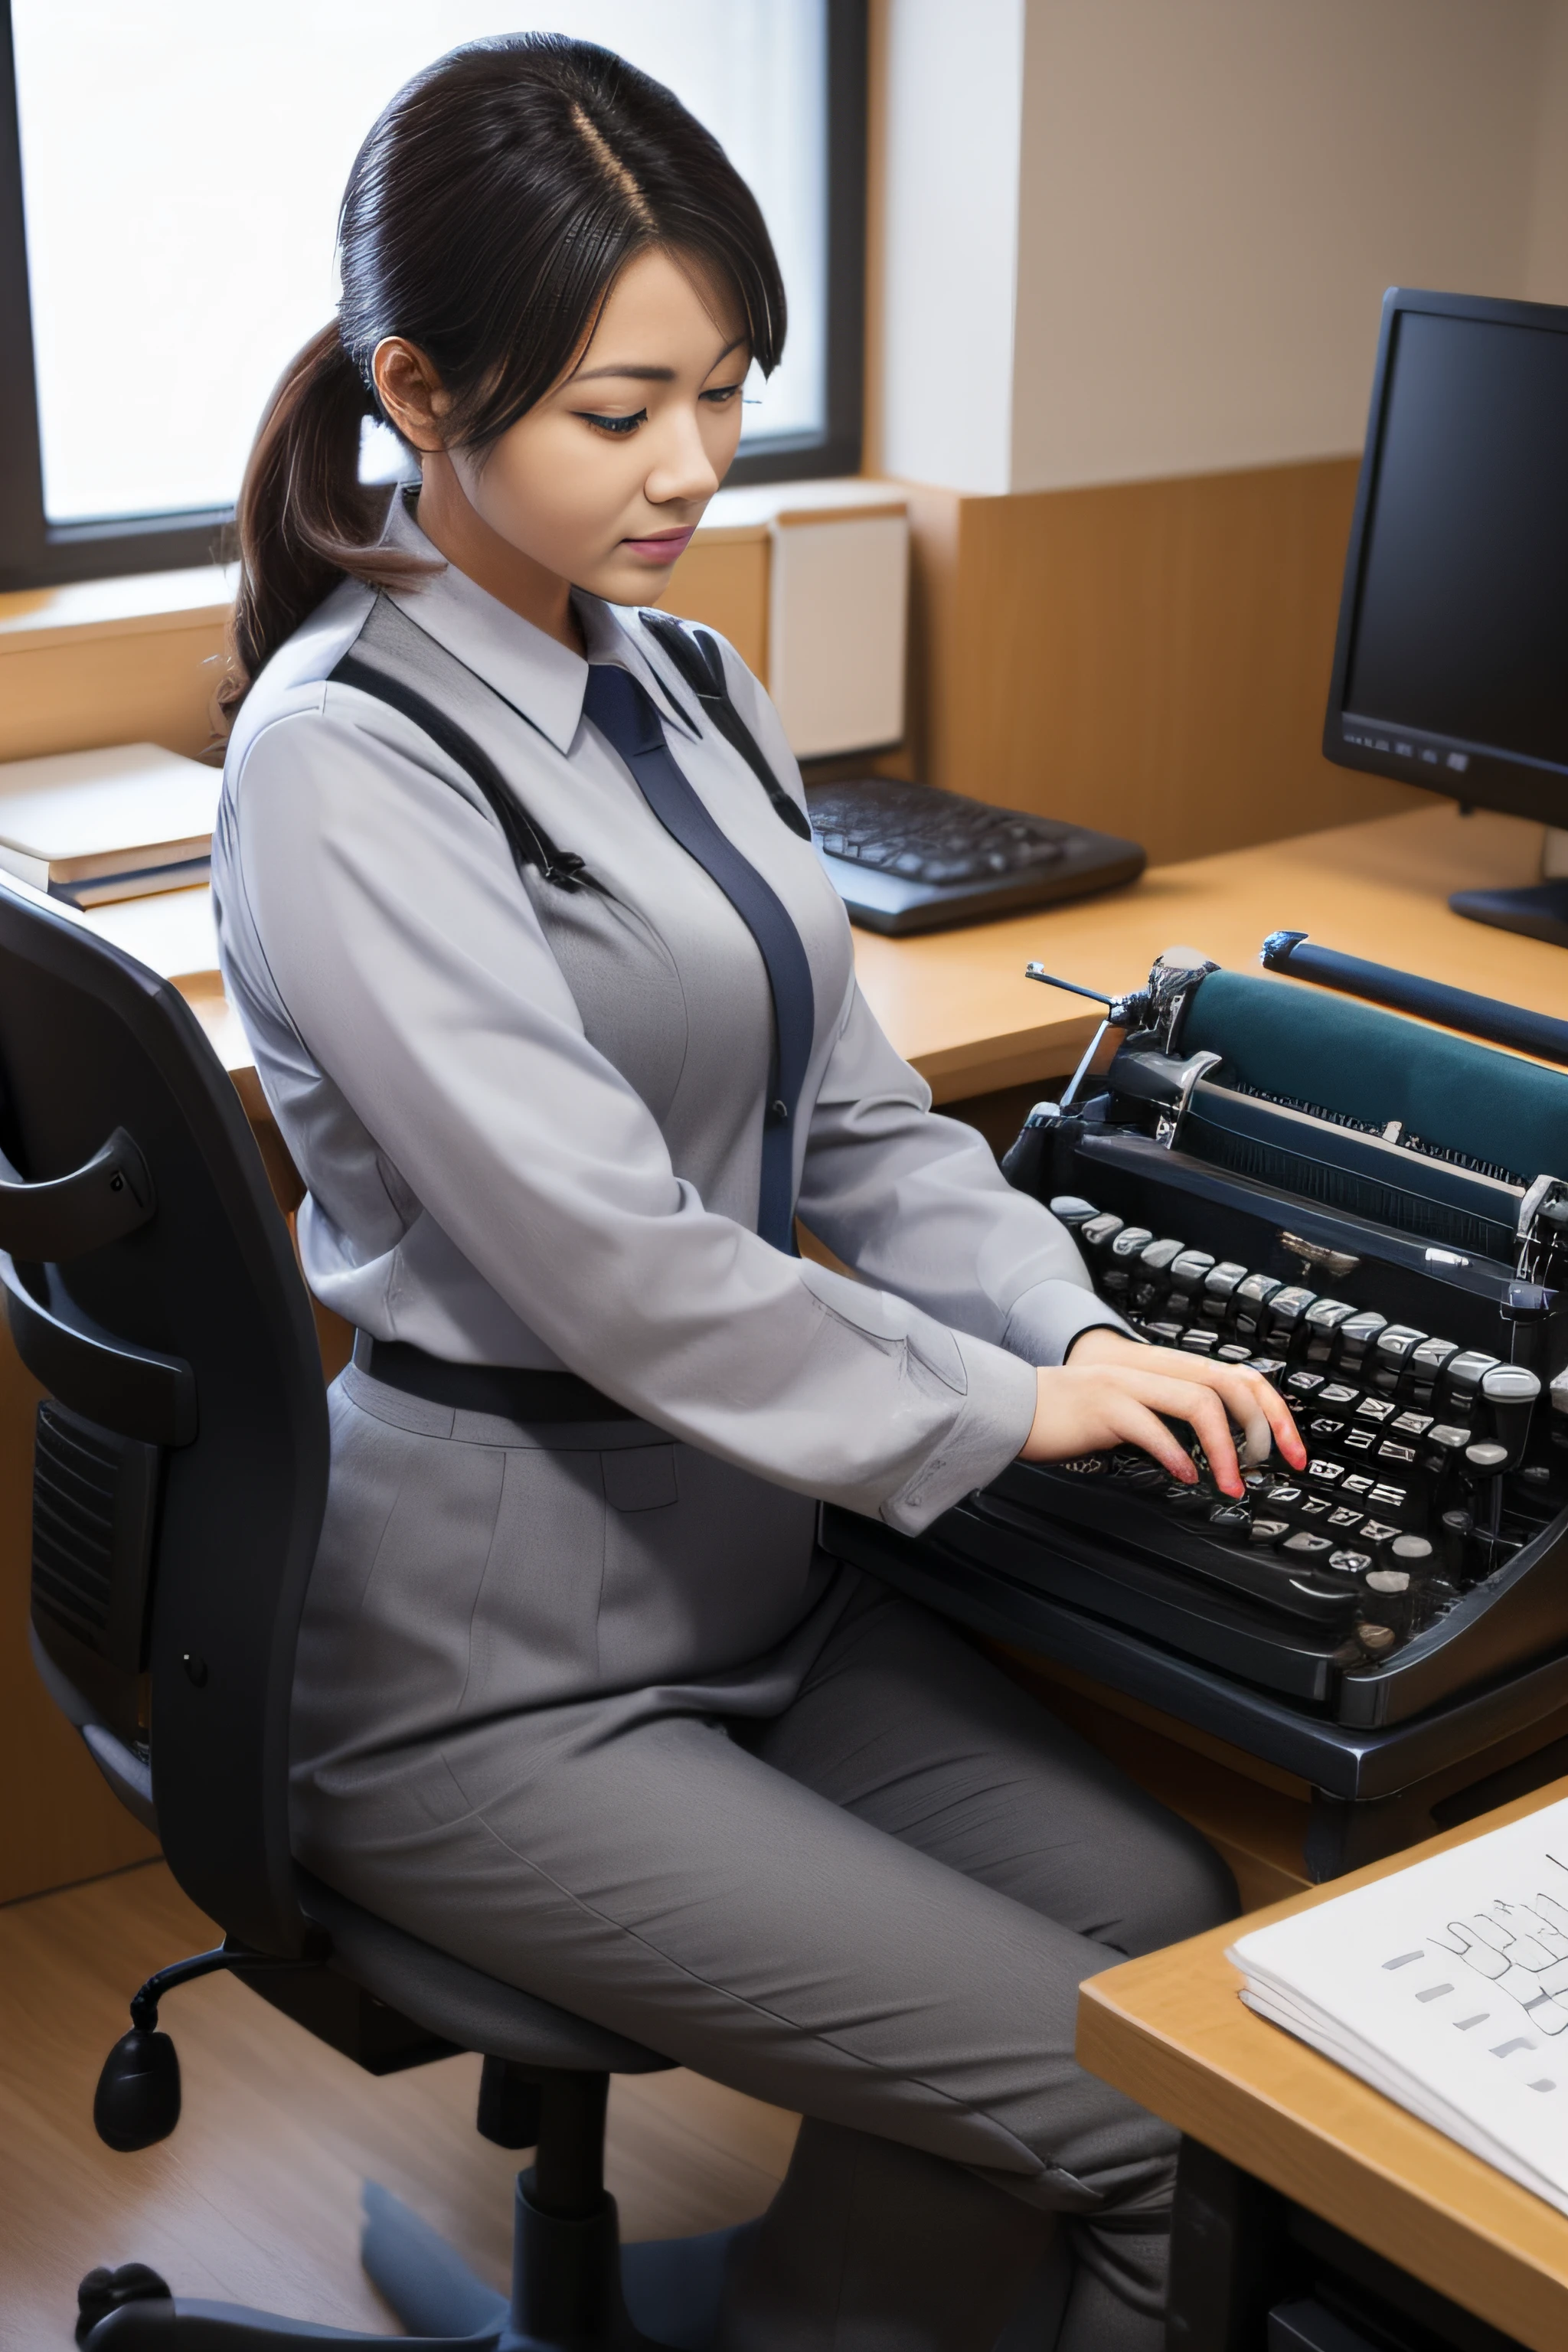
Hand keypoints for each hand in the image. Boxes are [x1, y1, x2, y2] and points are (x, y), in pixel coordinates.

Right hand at [1019, 1326, 1307, 1498]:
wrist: (1015, 1408)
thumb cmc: (1073, 1419)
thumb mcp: (1132, 1412)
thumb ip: (1169, 1418)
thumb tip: (1216, 1449)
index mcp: (1162, 1370)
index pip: (1236, 1377)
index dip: (1271, 1410)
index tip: (1290, 1450)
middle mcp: (1150, 1369)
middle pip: (1228, 1384)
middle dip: (1264, 1426)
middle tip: (1278, 1465)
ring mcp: (1127, 1384)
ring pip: (1198, 1403)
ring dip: (1225, 1449)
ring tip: (1230, 1485)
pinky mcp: (1103, 1407)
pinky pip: (1150, 1426)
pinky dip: (1175, 1453)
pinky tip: (1185, 1475)